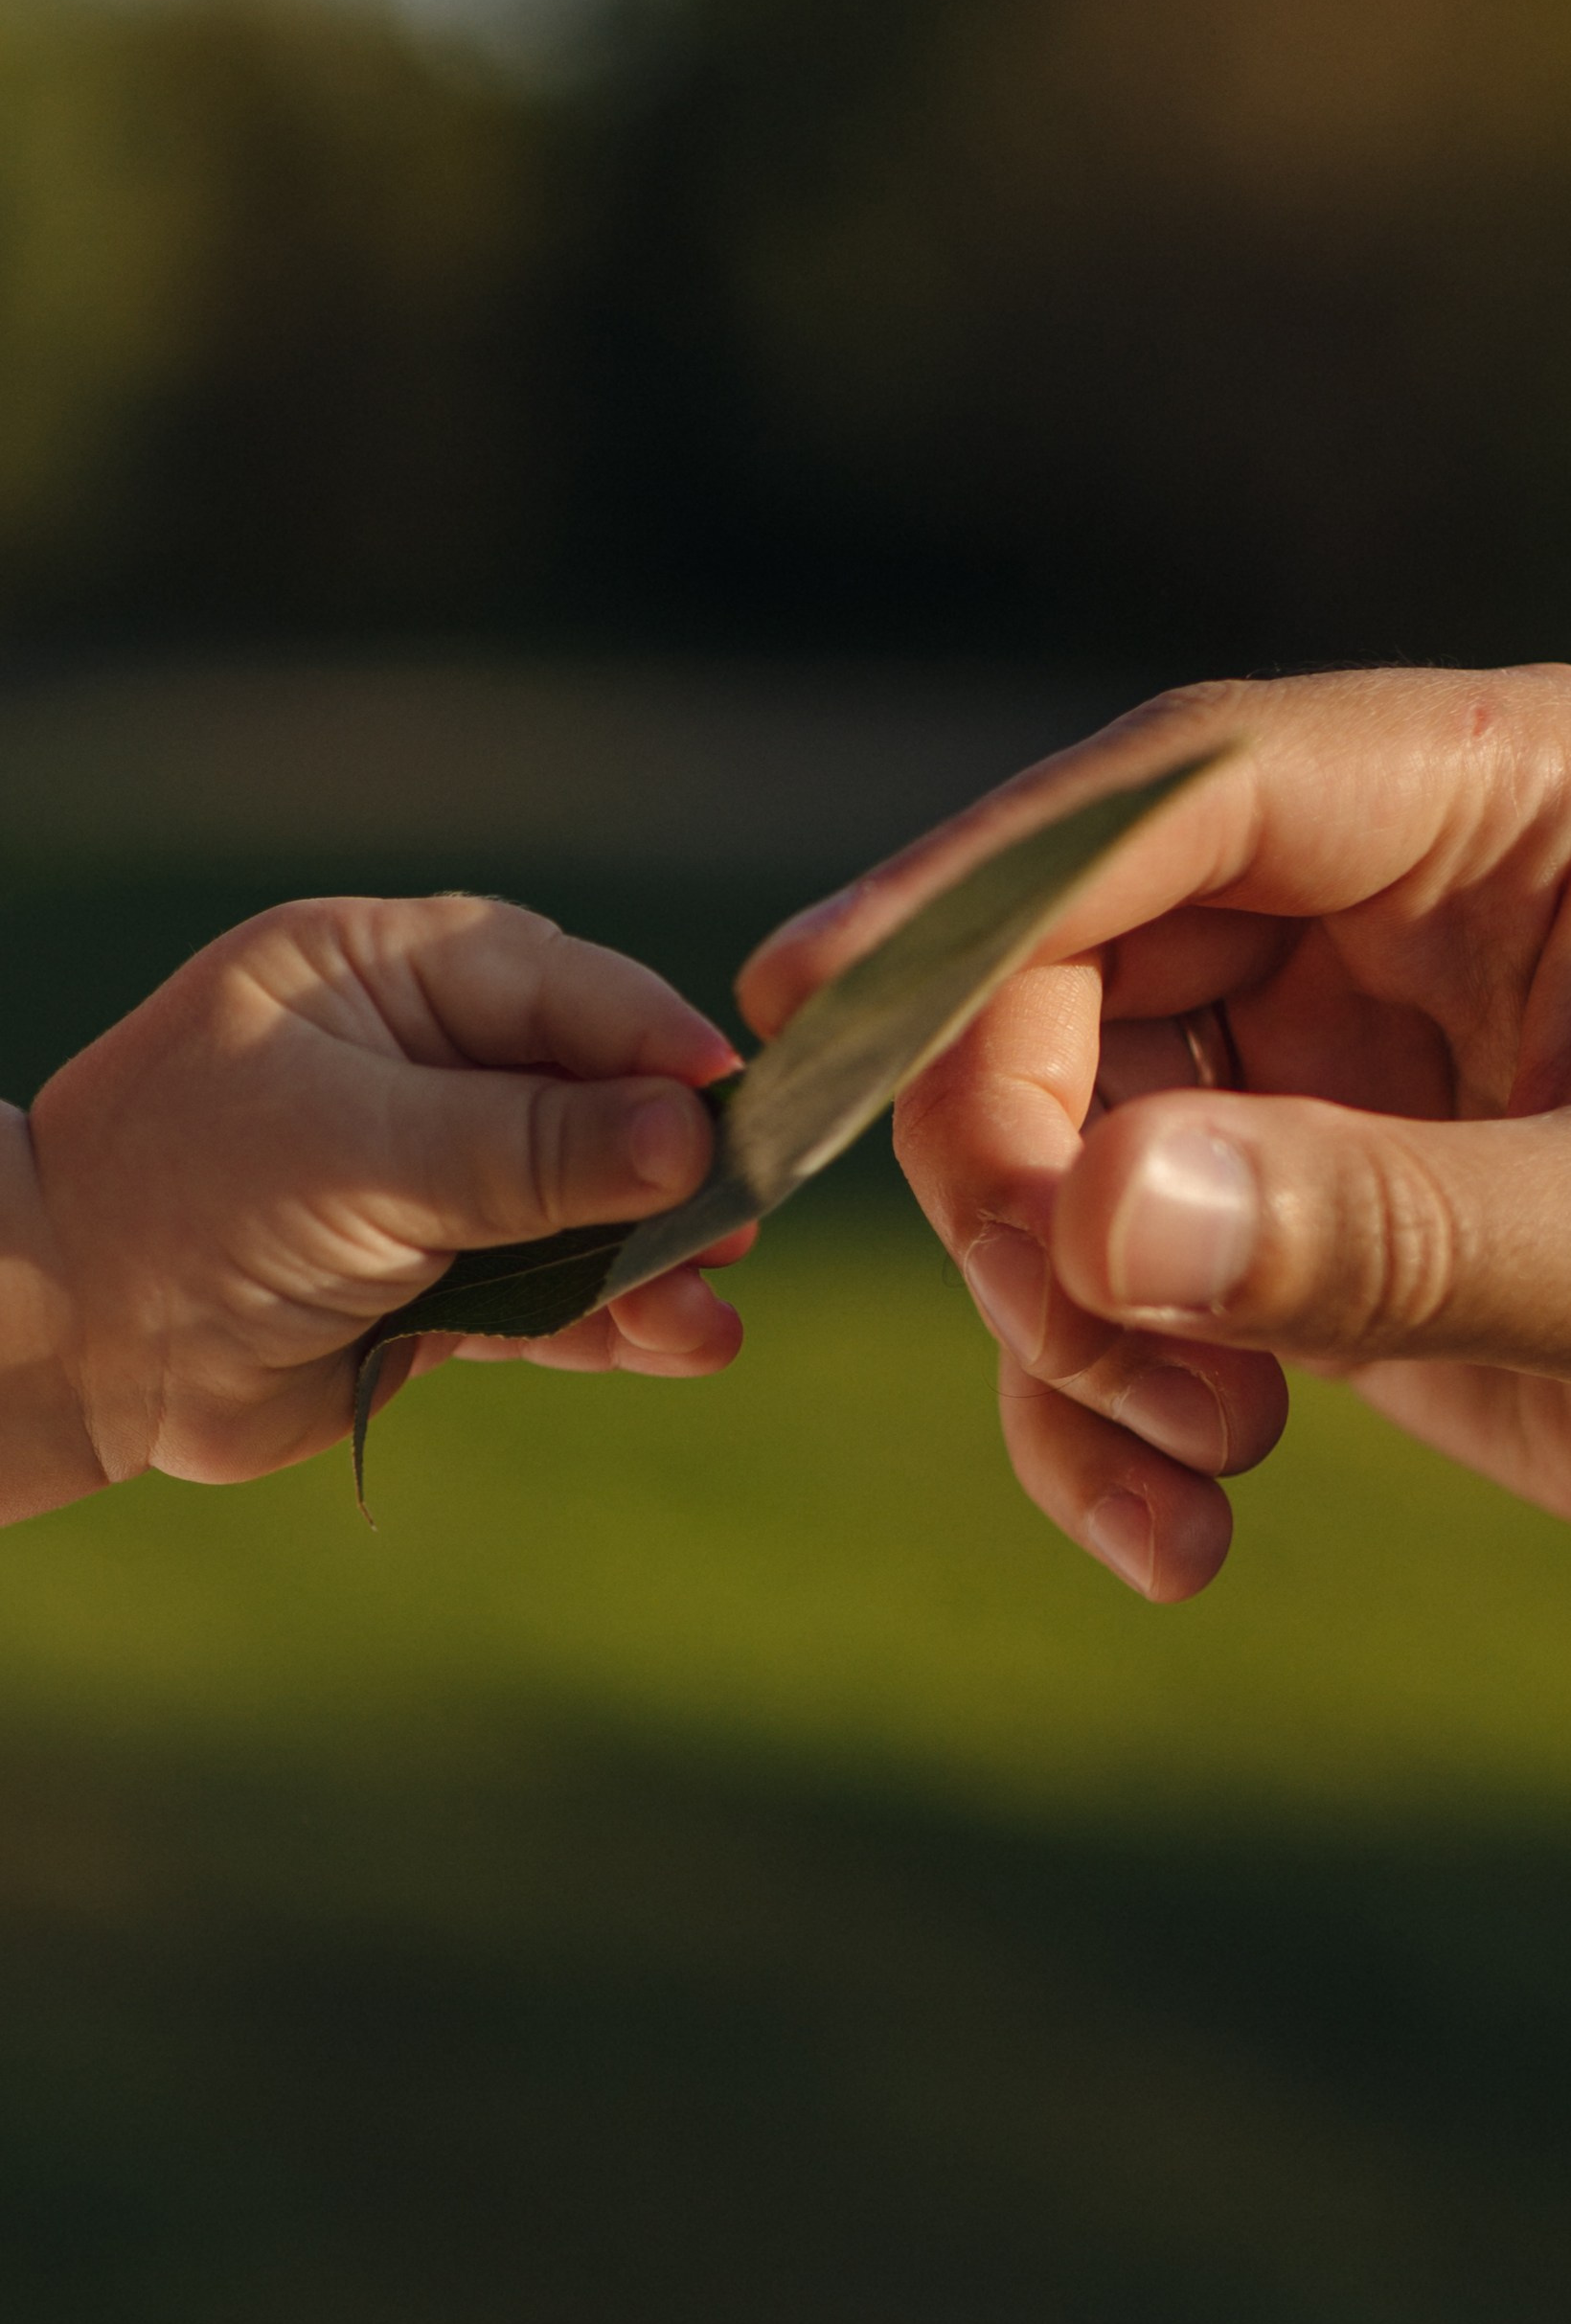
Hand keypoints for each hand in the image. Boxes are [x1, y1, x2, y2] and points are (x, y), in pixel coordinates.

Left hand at [0, 894, 747, 1523]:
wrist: (69, 1352)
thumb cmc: (187, 1204)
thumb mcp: (360, 1154)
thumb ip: (528, 1147)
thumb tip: (689, 1137)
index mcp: (389, 971)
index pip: (564, 987)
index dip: (658, 1048)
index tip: (739, 1110)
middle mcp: (422, 1058)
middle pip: (593, 1092)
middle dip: (672, 1160)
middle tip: (748, 1213)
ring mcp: (434, 1171)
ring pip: (584, 1200)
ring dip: (654, 1254)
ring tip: (714, 1304)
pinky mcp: (439, 1275)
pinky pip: (554, 1288)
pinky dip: (616, 1317)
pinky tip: (687, 1341)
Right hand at [741, 667, 1570, 1622]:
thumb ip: (1387, 1227)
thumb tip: (1094, 1218)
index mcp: (1499, 802)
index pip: (1180, 796)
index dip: (977, 887)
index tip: (815, 1003)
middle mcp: (1393, 908)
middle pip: (1070, 968)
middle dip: (1023, 1155)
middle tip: (1085, 1326)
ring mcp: (1343, 1067)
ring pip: (1069, 1139)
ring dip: (1070, 1312)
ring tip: (1202, 1453)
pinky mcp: (1325, 1222)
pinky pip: (1131, 1284)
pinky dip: (1106, 1409)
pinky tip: (1184, 1532)